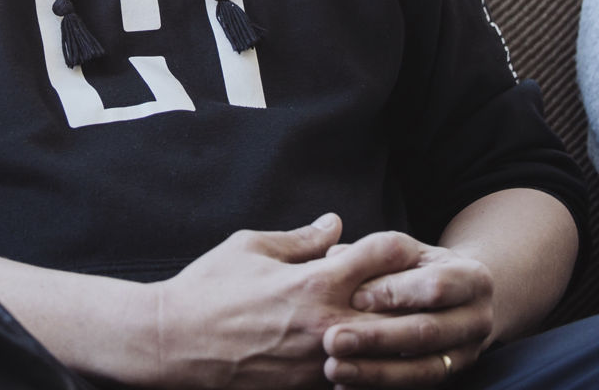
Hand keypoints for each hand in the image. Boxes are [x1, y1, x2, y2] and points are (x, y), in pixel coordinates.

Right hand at [152, 214, 418, 388]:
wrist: (176, 343)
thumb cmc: (208, 288)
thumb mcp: (250, 247)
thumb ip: (300, 239)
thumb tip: (335, 225)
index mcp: (315, 282)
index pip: (383, 255)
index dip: (400, 244)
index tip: (407, 245)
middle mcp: (329, 323)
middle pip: (401, 308)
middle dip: (414, 294)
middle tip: (422, 286)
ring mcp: (323, 360)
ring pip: (386, 348)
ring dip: (397, 331)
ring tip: (403, 321)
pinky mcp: (311, 386)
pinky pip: (357, 372)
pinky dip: (367, 359)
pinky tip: (365, 349)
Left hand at [321, 232, 494, 388]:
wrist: (460, 298)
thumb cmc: (422, 267)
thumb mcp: (408, 252)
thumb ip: (376, 254)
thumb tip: (335, 257)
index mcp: (472, 278)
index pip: (434, 286)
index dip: (394, 292)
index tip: (353, 298)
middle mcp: (477, 319)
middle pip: (427, 332)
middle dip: (377, 338)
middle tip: (333, 339)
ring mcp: (467, 353)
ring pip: (423, 368)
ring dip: (376, 371)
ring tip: (335, 368)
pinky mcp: (451, 376)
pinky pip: (416, 387)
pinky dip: (380, 387)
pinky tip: (347, 387)